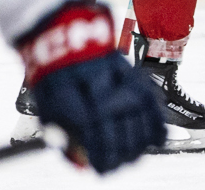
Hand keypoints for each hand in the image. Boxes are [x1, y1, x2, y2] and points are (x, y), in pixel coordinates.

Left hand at [20, 1, 165, 173]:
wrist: (66, 34)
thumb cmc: (54, 75)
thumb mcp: (47, 107)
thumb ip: (64, 136)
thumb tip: (81, 164)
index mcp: (68, 89)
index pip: (91, 127)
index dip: (100, 151)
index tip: (101, 168)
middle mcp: (96, 80)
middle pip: (117, 121)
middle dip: (119, 150)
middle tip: (116, 166)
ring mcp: (118, 75)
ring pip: (137, 112)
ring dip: (138, 140)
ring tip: (134, 158)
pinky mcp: (132, 72)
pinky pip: (151, 98)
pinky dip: (157, 119)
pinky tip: (157, 138)